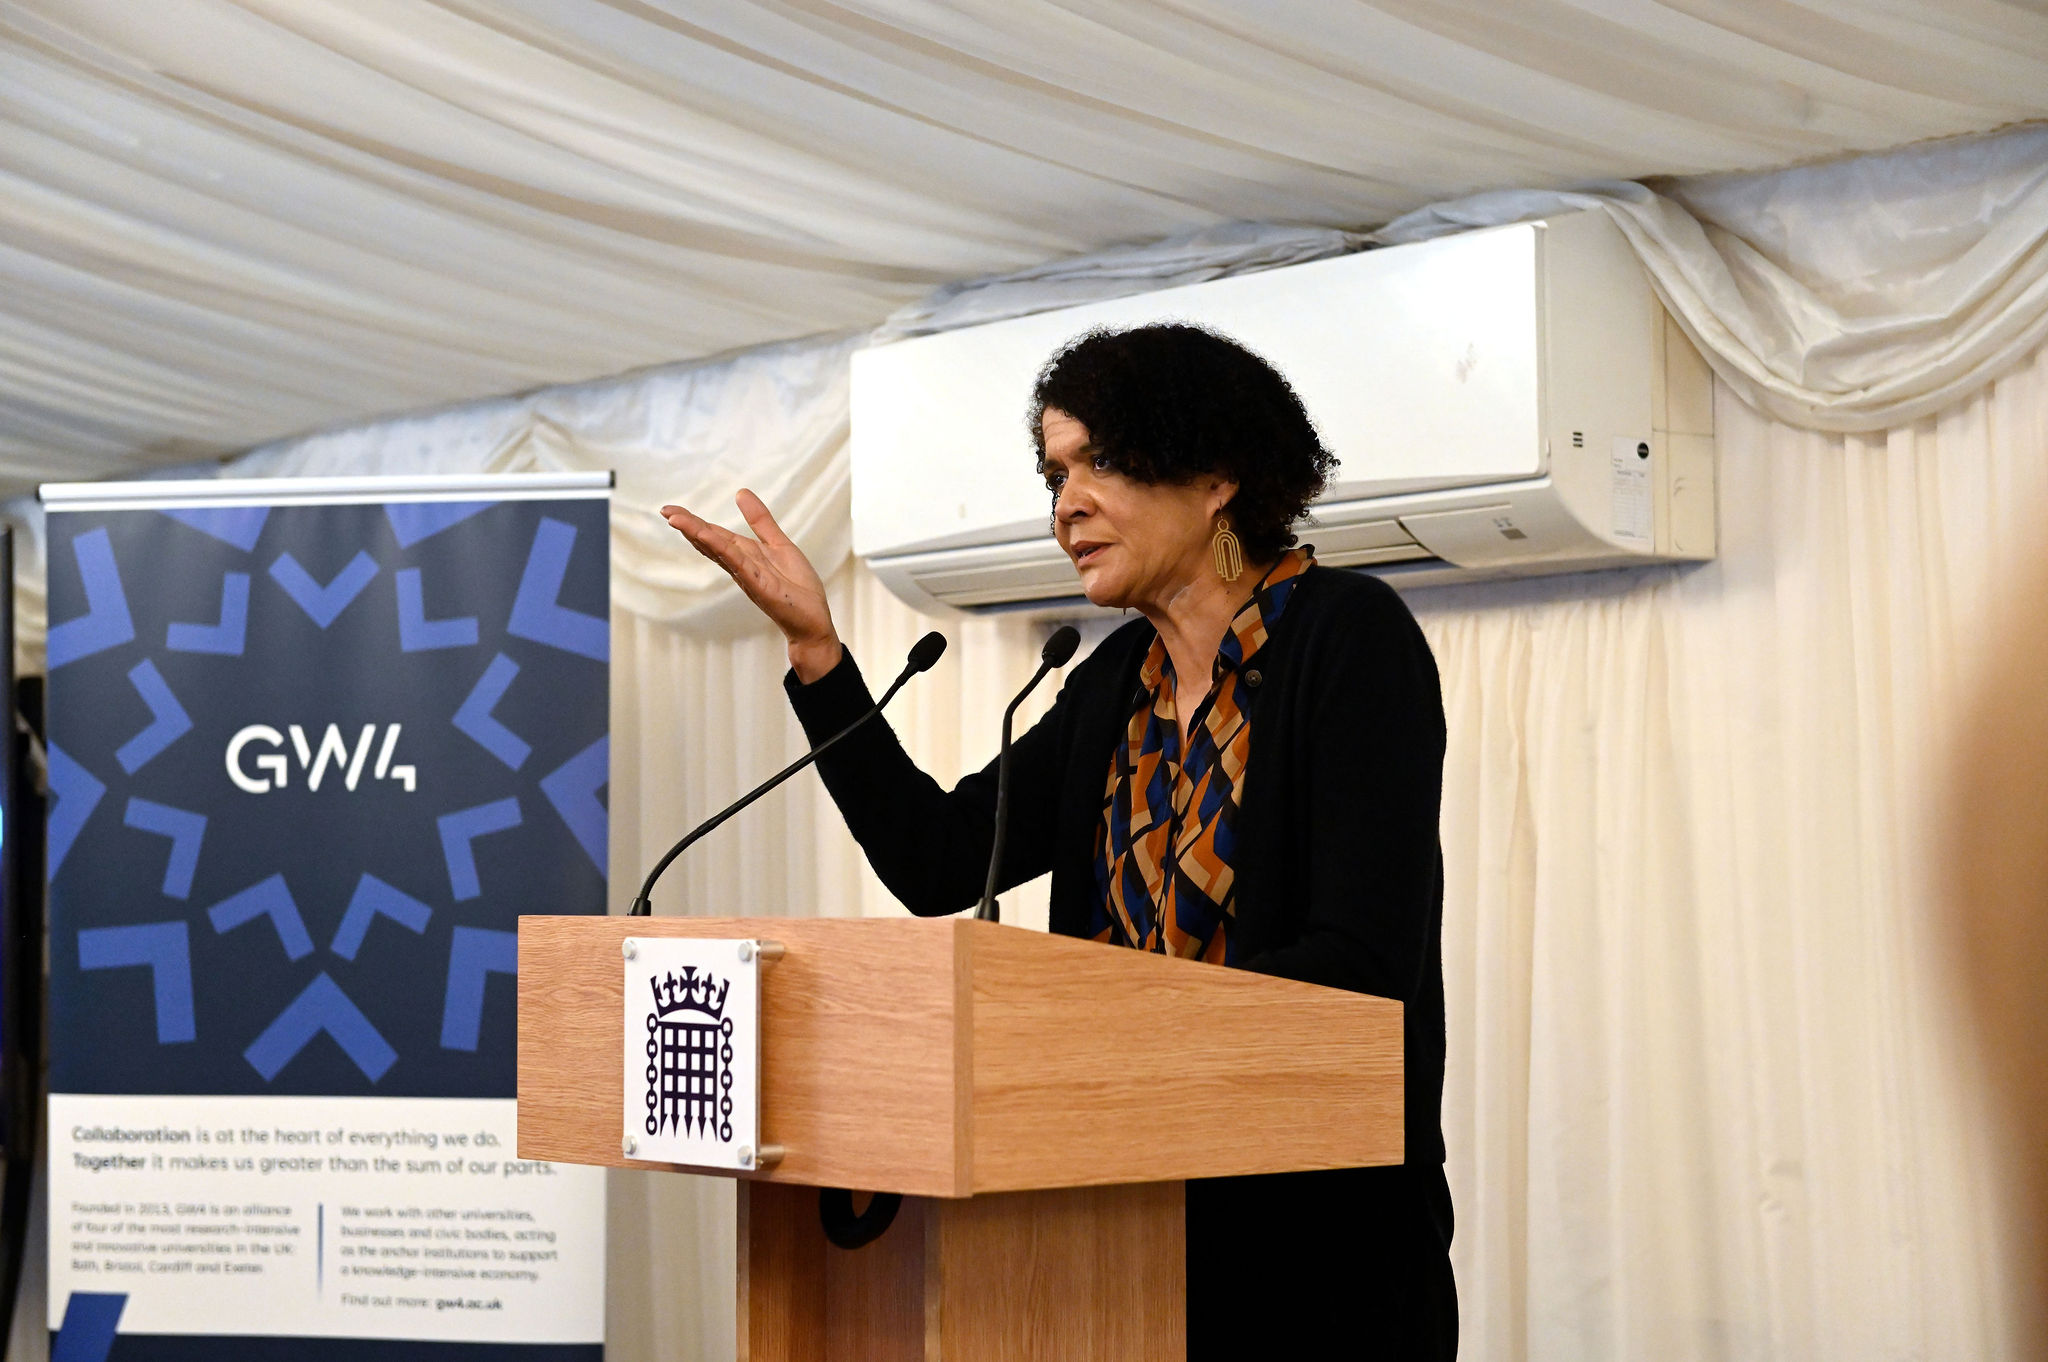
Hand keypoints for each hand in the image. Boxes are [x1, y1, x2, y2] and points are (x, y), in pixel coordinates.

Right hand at [662, 489, 842, 681]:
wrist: (814, 621)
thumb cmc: (797, 587)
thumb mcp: (779, 543)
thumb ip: (760, 520)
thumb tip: (740, 492)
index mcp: (745, 554)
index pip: (715, 535)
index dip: (694, 521)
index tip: (671, 510)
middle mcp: (740, 565)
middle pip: (710, 541)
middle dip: (688, 526)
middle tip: (664, 510)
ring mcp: (747, 575)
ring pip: (718, 550)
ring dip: (697, 534)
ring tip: (675, 518)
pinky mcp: (758, 585)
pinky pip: (737, 563)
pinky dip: (721, 548)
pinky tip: (706, 535)